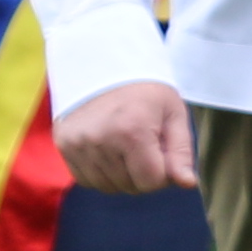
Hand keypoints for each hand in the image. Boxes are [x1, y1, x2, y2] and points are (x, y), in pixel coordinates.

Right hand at [53, 78, 197, 195]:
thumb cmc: (145, 90)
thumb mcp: (173, 113)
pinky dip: (101, 173)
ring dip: (122, 175)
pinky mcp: (64, 145)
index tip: (161, 149)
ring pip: (108, 187)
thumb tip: (187, 184)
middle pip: (130, 187)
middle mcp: (101, 140)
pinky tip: (108, 150)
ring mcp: (78, 144)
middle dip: (143, 173)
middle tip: (144, 144)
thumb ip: (181, 151)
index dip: (163, 172)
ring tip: (125, 146)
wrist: (103, 63)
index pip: (151, 182)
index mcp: (133, 131)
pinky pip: (86, 179)